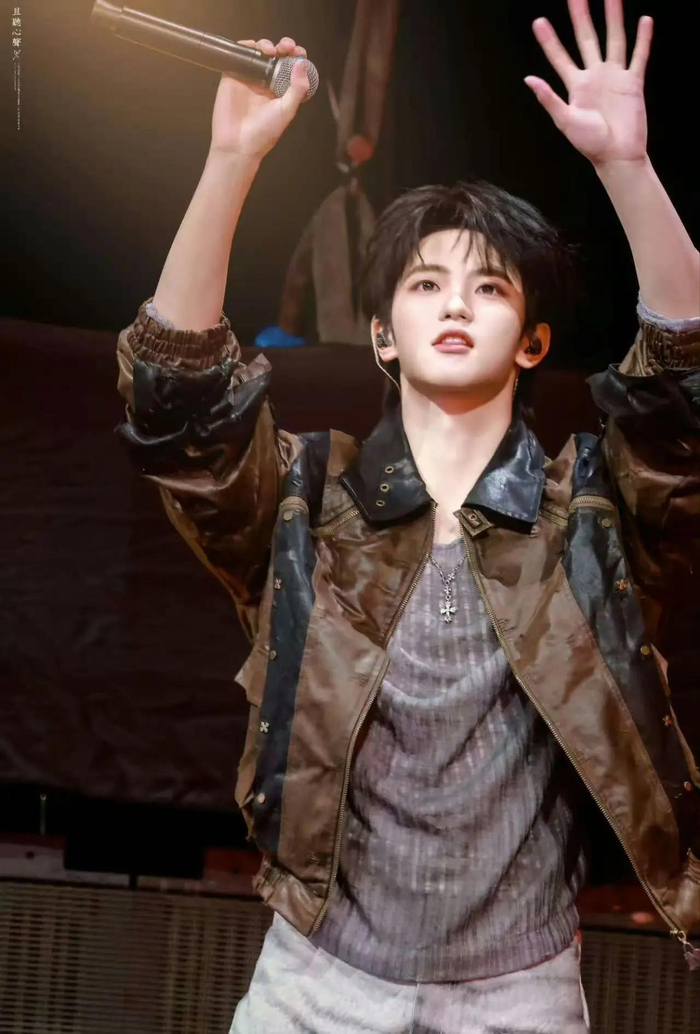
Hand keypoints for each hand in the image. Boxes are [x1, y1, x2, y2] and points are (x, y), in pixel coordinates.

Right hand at [209, 36, 308, 159]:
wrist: (238, 144)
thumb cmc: (264, 132)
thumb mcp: (286, 111)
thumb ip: (297, 89)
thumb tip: (302, 63)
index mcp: (281, 90)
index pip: (292, 67)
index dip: (297, 56)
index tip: (299, 53)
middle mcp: (266, 81)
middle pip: (277, 55)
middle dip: (284, 46)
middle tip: (287, 47)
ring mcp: (249, 77)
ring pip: (260, 52)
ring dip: (267, 45)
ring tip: (271, 50)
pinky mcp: (233, 74)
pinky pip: (240, 54)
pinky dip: (247, 46)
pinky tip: (255, 48)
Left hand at [525, 0, 652, 166]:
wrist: (617, 156)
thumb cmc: (590, 144)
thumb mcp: (565, 121)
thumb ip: (549, 98)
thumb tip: (529, 79)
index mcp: (576, 86)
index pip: (559, 57)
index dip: (549, 40)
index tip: (539, 22)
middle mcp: (595, 76)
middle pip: (587, 39)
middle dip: (581, 16)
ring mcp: (615, 77)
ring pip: (614, 39)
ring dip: (613, 18)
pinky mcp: (633, 82)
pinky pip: (639, 56)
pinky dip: (643, 39)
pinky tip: (644, 21)